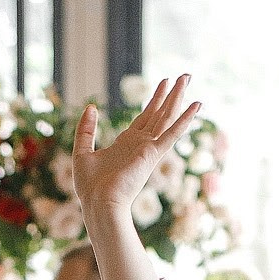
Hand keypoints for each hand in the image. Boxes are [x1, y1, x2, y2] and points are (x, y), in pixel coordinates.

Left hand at [72, 75, 201, 215]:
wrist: (98, 203)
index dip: (156, 99)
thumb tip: (91, 107)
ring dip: (178, 97)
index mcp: (127, 143)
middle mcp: (141, 144)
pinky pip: (172, 133)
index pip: (146, 117)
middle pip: (160, 113)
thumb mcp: (83, 152)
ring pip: (167, 117)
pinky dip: (185, 119)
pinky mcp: (153, 154)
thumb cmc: (90, 187)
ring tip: (188, 78)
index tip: (165, 83)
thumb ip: (86, 129)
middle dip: (172, 94)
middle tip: (185, 75)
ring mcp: (149, 149)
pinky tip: (196, 105)